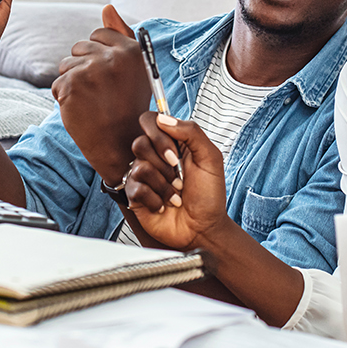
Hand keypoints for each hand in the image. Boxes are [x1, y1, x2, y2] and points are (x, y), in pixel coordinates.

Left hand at [50, 5, 150, 184]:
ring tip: (91, 102)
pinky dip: (65, 99)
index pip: (100, 34)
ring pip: (66, 65)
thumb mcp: (134, 70)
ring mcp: (91, 71)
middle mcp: (112, 57)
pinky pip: (57, 84)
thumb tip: (107, 6)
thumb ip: (121, 35)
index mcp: (131, 51)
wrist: (121, 146)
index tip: (107, 76)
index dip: (98, 55)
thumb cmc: (127, 108)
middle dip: (83, 68)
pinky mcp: (72, 86)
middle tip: (100, 93)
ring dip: (73, 83)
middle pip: (80, 47)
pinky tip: (82, 111)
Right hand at [124, 112, 228, 250]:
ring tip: (176, 195)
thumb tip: (163, 119)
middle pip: (140, 143)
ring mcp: (143, 176)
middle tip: (180, 178)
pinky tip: (165, 205)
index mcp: (172, 144)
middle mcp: (155, 158)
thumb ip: (192, 132)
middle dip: (163, 164)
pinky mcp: (136, 196)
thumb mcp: (211, 158)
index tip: (174, 153)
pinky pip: (136, 188)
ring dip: (164, 185)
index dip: (158, 135)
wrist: (204, 229)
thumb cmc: (209, 196)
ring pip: (139, 166)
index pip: (150, 121)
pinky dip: (156, 199)